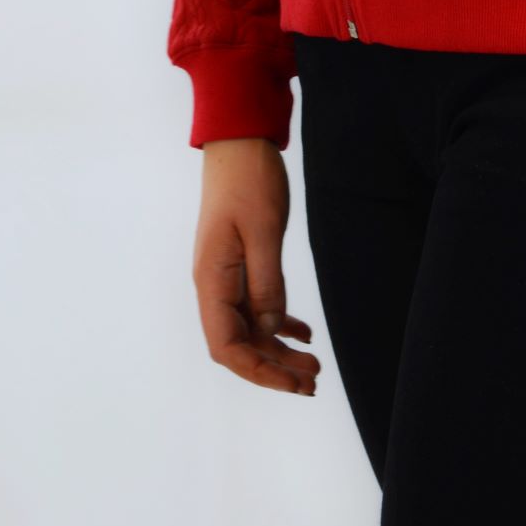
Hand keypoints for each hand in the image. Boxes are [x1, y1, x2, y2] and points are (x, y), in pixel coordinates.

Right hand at [192, 137, 321, 394]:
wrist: (239, 142)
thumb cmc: (248, 181)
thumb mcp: (264, 231)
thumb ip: (267, 283)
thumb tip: (272, 331)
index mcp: (211, 281)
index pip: (227, 346)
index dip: (258, 371)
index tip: (292, 383)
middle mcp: (215, 285)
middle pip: (240, 344)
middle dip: (274, 368)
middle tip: (313, 381)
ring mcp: (227, 276)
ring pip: (251, 328)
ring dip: (280, 350)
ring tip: (314, 366)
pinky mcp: (241, 264)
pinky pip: (257, 306)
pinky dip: (281, 323)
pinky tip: (304, 333)